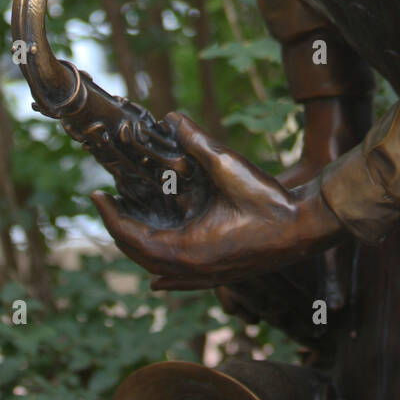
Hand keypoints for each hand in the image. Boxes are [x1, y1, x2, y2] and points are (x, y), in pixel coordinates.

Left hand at [92, 112, 342, 289]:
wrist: (305, 229)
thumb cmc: (268, 201)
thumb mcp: (228, 165)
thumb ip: (196, 142)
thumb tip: (172, 118)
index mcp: (186, 250)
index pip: (131, 238)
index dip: (110, 216)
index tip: (94, 195)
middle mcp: (191, 270)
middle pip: (139, 256)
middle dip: (119, 230)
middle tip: (105, 204)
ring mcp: (206, 278)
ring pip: (158, 270)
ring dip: (138, 248)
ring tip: (127, 226)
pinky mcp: (220, 276)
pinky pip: (179, 281)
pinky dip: (162, 274)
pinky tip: (157, 281)